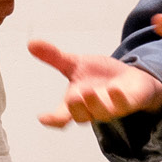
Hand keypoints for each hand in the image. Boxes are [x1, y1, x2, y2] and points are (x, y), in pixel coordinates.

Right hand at [29, 38, 161, 126]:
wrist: (130, 79)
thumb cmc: (100, 76)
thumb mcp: (75, 64)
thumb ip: (54, 57)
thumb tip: (31, 43)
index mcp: (76, 102)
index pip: (61, 115)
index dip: (52, 119)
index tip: (42, 117)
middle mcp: (92, 108)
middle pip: (81, 116)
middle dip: (76, 108)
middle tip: (72, 97)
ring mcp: (111, 108)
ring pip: (102, 113)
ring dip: (95, 104)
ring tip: (89, 92)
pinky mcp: (129, 103)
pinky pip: (124, 105)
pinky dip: (118, 98)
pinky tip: (114, 88)